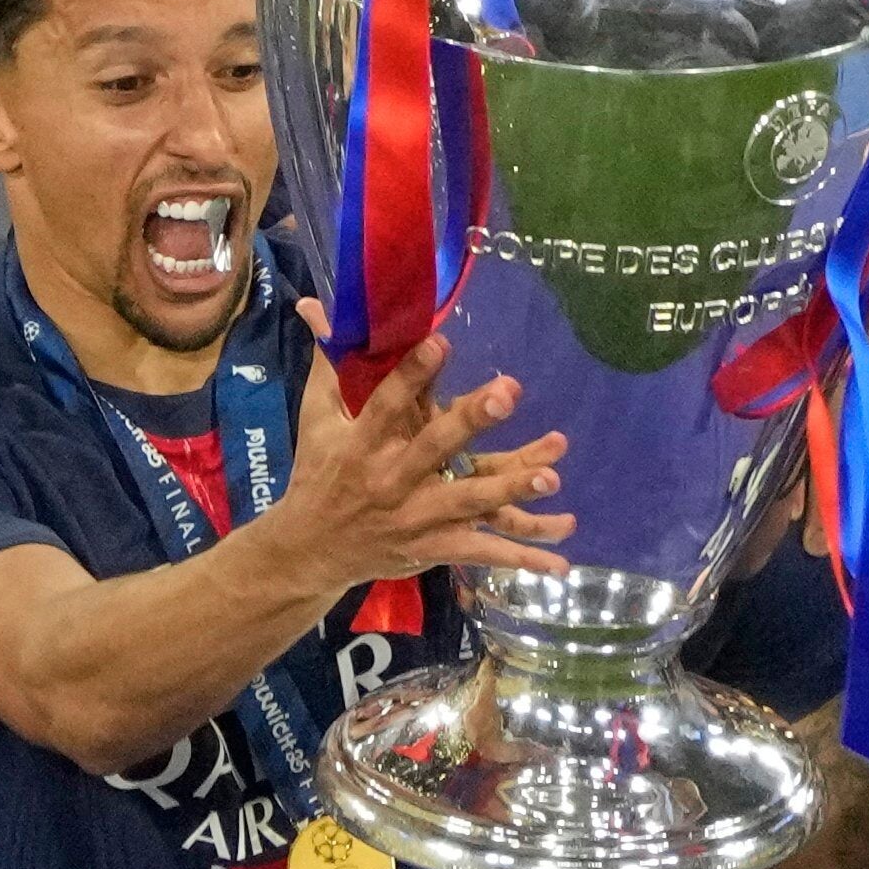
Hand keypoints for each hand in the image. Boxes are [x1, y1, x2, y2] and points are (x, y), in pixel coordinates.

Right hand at [270, 315, 574, 590]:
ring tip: (551, 476)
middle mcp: (390, 480)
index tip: (441, 342)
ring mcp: (414, 518)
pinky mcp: (432, 548)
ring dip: (511, 490)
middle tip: (510, 390)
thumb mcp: (316, 420)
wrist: (309, 551)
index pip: (387, 403)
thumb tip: (313, 304)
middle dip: (472, 420)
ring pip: (468, 502)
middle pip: (435, 447)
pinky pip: (481, 552)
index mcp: (361, 444)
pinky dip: (521, 559)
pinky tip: (559, 564)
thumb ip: (328, 364)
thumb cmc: (318, 475)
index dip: (413, 373)